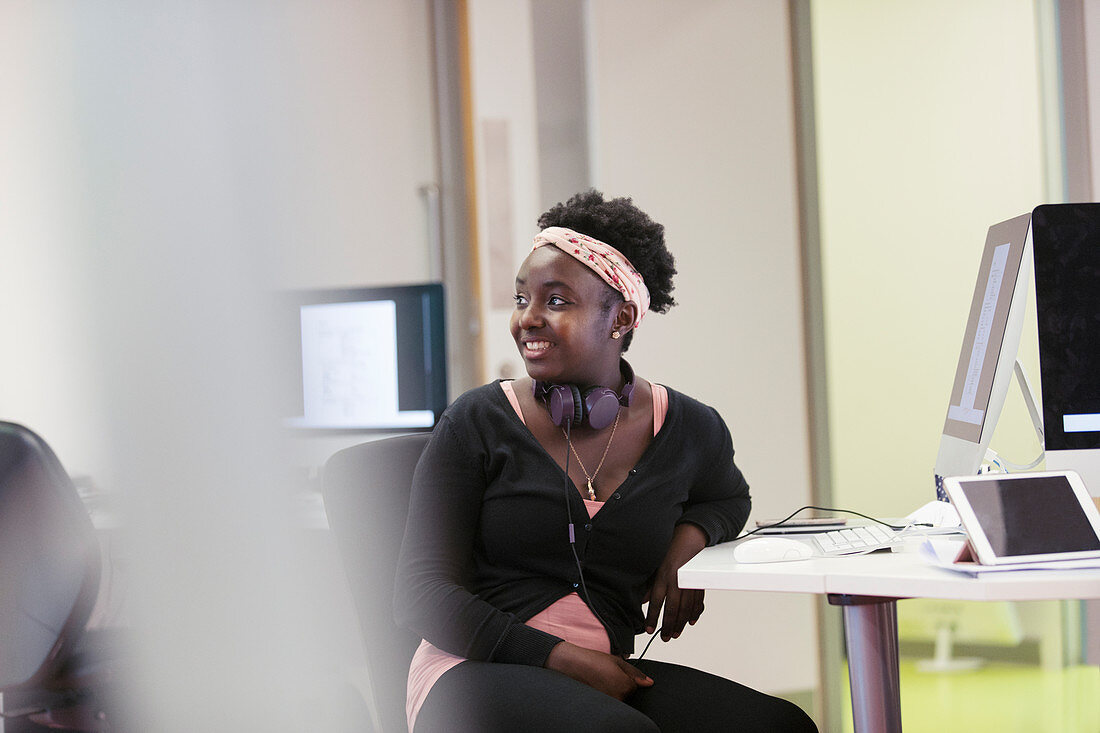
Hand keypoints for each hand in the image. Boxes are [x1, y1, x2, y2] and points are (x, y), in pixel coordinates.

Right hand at [546, 642, 653, 699]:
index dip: (625, 678)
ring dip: (611, 692)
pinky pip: (607, 702)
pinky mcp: (598, 706)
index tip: (613, 672)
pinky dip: (604, 695)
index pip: (634, 687)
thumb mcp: (617, 661)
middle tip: (605, 677)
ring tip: (599, 681)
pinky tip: (595, 686)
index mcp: (625, 686)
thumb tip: (649, 682)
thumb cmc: (592, 660)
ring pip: (617, 699)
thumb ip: (635, 673)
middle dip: (619, 686)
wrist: (570, 664)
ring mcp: (608, 703)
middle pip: (626, 695)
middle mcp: (618, 698)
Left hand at [644, 522, 707, 640]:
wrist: (688, 541)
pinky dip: (694, 613)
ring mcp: (689, 584)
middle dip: (668, 626)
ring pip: (686, 609)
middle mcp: (676, 582)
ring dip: (681, 624)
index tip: (648, 629)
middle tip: (665, 638)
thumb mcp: (656, 569)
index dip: (652, 618)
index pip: (656, 602)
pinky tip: (691, 621)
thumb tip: (643, 601)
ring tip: (676, 634)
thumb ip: (650, 586)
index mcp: (663, 578)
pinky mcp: (698, 584)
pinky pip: (697, 602)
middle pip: (673, 609)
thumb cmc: (670, 554)